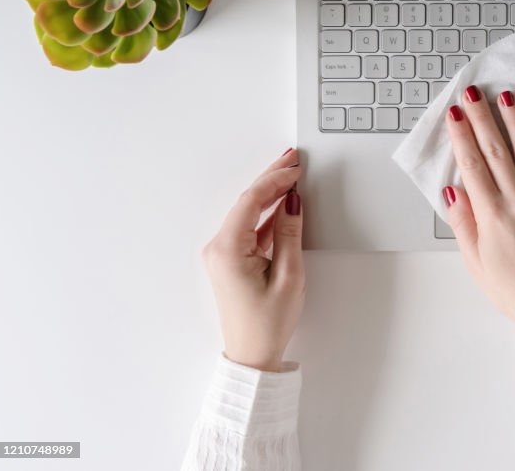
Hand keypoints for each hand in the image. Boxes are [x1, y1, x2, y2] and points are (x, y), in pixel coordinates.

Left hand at [201, 149, 304, 371]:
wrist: (252, 356)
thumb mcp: (289, 275)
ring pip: (248, 213)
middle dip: (271, 179)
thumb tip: (292, 202)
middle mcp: (218, 247)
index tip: (296, 168)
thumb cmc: (268, 323)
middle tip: (293, 159)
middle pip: (246, 202)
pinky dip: (267, 214)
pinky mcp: (230, 260)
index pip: (251, 201)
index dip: (275, 180)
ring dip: (270, 194)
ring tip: (292, 175)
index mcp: (227, 249)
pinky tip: (284, 204)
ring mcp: (222, 254)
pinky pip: (249, 228)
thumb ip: (289, 233)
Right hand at [444, 86, 514, 334]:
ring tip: (506, 98)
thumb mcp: (475, 261)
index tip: (454, 114)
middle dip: (482, 118)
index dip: (461, 136)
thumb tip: (453, 189)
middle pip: (496, 150)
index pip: (472, 164)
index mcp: (492, 215)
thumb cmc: (514, 290)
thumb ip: (464, 222)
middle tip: (473, 93)